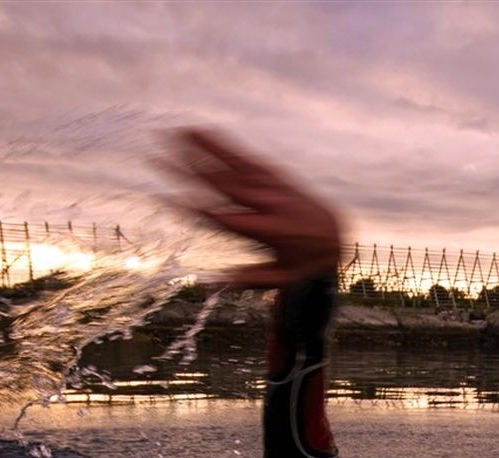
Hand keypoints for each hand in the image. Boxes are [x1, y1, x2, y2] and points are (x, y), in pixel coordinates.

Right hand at [160, 128, 343, 287]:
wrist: (335, 234)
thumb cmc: (303, 263)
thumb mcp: (283, 279)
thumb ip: (253, 280)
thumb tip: (219, 284)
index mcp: (266, 232)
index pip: (226, 220)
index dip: (200, 210)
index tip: (173, 200)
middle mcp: (268, 204)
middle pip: (224, 186)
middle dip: (192, 171)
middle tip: (163, 158)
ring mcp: (272, 187)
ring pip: (234, 165)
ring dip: (207, 148)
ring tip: (181, 132)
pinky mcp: (275, 176)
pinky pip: (248, 159)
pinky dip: (226, 146)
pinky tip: (206, 133)